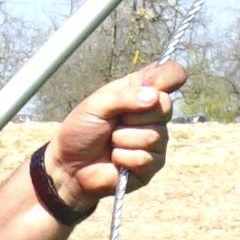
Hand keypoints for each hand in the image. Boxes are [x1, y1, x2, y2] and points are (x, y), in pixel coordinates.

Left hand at [41, 60, 185, 205]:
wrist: (69, 165)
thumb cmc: (82, 130)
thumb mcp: (97, 105)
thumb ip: (124, 97)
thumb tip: (154, 97)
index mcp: (141, 91)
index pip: (171, 74)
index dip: (169, 76)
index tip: (155, 83)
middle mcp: (153, 114)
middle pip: (165, 106)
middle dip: (132, 116)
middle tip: (114, 122)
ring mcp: (156, 140)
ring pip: (153, 136)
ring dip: (123, 139)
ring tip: (111, 142)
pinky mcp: (152, 165)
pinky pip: (146, 159)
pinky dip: (123, 158)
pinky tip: (115, 158)